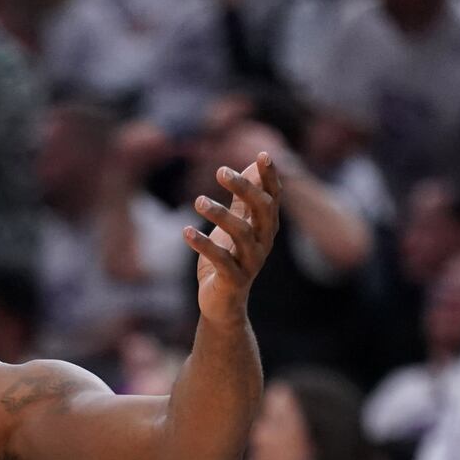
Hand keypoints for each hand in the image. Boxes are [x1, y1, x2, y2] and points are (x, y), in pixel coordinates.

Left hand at [185, 152, 281, 324]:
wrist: (222, 304)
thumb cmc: (229, 260)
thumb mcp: (234, 226)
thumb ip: (242, 200)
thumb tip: (251, 166)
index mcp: (265, 228)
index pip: (273, 197)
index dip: (270, 177)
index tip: (263, 154)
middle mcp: (263, 243)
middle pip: (262, 210)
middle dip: (245, 188)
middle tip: (221, 170)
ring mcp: (251, 262)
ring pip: (242, 233)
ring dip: (220, 214)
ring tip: (198, 201)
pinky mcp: (233, 280)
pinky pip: (220, 260)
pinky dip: (203, 245)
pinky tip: (186, 231)